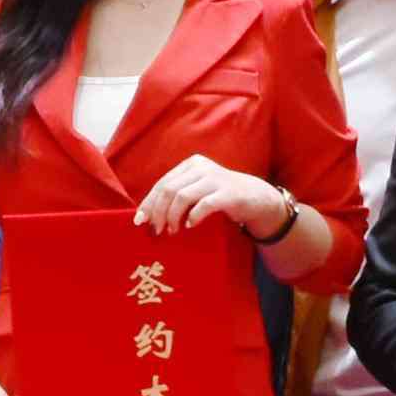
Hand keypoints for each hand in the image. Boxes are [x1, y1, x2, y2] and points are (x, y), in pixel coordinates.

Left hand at [133, 157, 290, 240]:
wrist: (255, 197)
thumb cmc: (220, 196)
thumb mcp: (198, 190)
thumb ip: (177, 196)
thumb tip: (148, 215)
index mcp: (191, 165)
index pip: (162, 183)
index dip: (149, 203)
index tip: (140, 221)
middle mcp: (201, 168)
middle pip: (169, 190)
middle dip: (158, 212)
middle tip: (156, 230)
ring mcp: (216, 179)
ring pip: (182, 196)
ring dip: (173, 216)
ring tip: (172, 230)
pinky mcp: (228, 193)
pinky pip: (204, 205)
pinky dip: (194, 216)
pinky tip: (190, 225)